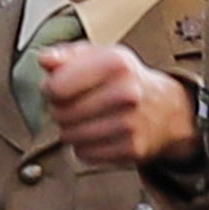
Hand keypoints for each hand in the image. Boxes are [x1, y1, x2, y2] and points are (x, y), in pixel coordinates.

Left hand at [32, 32, 194, 170]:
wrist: (164, 107)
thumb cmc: (124, 79)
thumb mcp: (99, 56)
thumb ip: (66, 56)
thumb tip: (44, 59)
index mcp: (116, 63)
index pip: (57, 87)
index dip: (50, 89)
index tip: (58, 87)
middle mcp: (126, 93)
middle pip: (61, 114)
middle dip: (61, 110)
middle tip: (76, 104)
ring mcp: (131, 123)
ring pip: (70, 136)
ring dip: (71, 130)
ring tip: (88, 118)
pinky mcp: (132, 149)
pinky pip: (84, 154)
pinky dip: (85, 146)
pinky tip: (99, 133)